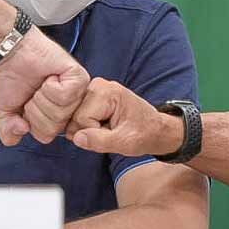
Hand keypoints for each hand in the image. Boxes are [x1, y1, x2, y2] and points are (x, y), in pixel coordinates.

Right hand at [0, 27, 90, 144]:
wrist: (13, 52)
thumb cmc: (12, 78)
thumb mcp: (4, 112)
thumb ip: (8, 130)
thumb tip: (22, 130)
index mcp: (56, 118)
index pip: (46, 136)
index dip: (30, 122)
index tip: (26, 104)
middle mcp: (69, 108)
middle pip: (54, 128)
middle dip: (35, 110)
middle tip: (33, 92)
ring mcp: (77, 94)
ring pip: (60, 112)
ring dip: (41, 97)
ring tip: (41, 83)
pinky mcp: (80, 79)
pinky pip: (65, 96)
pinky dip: (51, 86)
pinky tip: (50, 77)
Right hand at [66, 78, 182, 155]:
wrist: (154, 129)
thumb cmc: (143, 134)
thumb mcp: (125, 142)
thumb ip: (100, 141)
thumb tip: (77, 137)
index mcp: (107, 92)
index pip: (80, 119)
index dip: (94, 132)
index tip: (112, 132)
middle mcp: (98, 85)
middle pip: (75, 116)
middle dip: (89, 130)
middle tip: (111, 130)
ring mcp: (94, 89)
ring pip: (74, 117)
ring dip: (89, 128)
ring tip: (109, 126)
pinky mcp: (92, 96)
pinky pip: (78, 115)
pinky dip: (89, 125)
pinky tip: (104, 123)